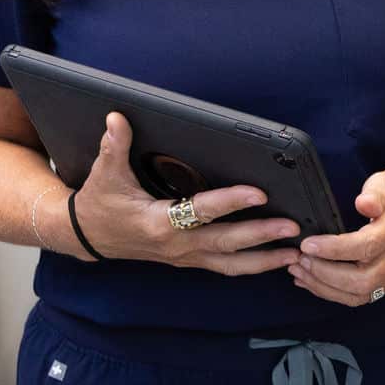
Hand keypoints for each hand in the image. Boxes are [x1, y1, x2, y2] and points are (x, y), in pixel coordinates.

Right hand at [68, 113, 301, 275]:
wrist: (87, 238)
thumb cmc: (99, 205)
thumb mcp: (104, 174)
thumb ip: (114, 146)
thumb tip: (117, 118)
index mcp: (158, 223)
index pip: (201, 211)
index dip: (230, 202)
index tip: (259, 193)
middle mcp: (176, 245)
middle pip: (226, 244)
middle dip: (261, 237)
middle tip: (293, 228)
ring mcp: (185, 256)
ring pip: (231, 265)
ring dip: (265, 260)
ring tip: (297, 253)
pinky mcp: (190, 260)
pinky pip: (226, 266)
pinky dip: (253, 264)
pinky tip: (277, 258)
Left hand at [290, 166, 384, 305]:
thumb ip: (376, 190)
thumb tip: (363, 204)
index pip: (366, 246)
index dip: (334, 249)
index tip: (308, 244)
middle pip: (361, 280)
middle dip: (324, 274)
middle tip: (299, 259)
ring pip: (360, 294)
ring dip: (325, 287)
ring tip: (299, 271)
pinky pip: (361, 296)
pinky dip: (333, 293)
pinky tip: (312, 281)